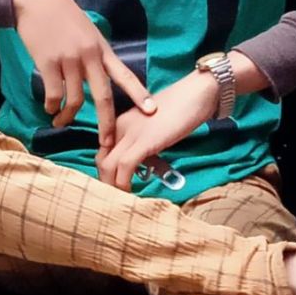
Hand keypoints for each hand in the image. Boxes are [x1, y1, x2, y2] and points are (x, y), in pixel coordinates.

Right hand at [12, 0, 155, 147]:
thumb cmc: (61, 13)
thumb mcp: (87, 30)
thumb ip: (94, 52)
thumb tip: (99, 72)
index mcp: (101, 48)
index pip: (125, 75)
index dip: (140, 94)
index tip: (152, 110)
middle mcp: (89, 56)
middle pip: (103, 97)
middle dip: (106, 124)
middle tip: (106, 143)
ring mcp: (68, 60)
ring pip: (75, 100)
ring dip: (67, 117)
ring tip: (60, 121)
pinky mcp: (47, 63)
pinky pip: (53, 94)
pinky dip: (51, 106)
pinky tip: (49, 109)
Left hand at [97, 70, 218, 190]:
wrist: (194, 94)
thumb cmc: (179, 110)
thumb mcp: (153, 127)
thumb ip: (143, 142)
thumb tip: (142, 164)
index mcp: (120, 123)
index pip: (103, 153)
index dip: (107, 173)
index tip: (116, 187)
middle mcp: (119, 127)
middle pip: (101, 160)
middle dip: (106, 183)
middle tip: (118, 198)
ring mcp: (130, 133)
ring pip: (107, 166)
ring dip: (113, 187)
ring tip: (123, 200)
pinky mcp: (144, 141)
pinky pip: (125, 166)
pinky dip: (124, 183)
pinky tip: (132, 192)